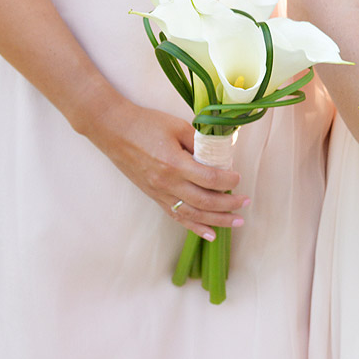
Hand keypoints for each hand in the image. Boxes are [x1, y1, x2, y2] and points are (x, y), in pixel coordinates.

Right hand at [86, 99, 247, 240]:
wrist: (112, 129)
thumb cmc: (146, 123)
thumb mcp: (177, 126)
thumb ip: (200, 143)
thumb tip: (222, 155)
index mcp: (174, 164)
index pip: (209, 178)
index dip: (228, 180)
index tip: (238, 177)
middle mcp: (166, 183)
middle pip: (204, 201)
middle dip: (229, 204)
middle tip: (246, 202)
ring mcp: (159, 192)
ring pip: (192, 214)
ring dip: (217, 220)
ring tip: (237, 222)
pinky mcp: (153, 196)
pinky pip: (176, 216)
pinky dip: (195, 226)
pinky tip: (211, 234)